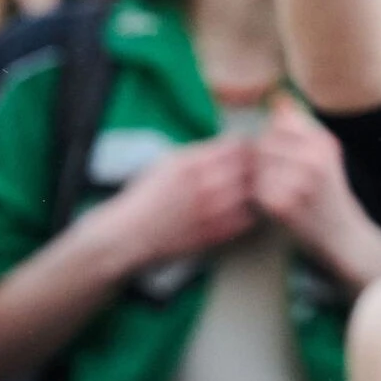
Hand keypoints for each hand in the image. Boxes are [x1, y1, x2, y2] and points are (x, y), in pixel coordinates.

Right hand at [79, 135, 257, 274]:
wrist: (128, 235)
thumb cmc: (146, 199)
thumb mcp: (165, 165)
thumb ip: (197, 154)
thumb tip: (230, 145)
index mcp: (189, 164)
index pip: (236, 146)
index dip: (245, 147)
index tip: (246, 151)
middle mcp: (202, 185)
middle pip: (249, 168)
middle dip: (253, 168)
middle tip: (251, 170)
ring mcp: (210, 211)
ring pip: (252, 193)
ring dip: (252, 191)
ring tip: (244, 191)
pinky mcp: (215, 233)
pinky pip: (246, 218)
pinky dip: (247, 213)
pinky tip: (236, 211)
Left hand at [251, 98, 380, 288]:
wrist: (345, 236)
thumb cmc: (327, 192)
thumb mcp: (321, 155)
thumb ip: (298, 128)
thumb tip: (278, 98)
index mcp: (324, 142)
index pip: (278, 125)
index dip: (276, 142)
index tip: (290, 160)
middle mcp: (314, 158)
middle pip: (263, 144)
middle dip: (265, 161)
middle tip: (286, 180)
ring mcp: (298, 182)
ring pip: (257, 166)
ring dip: (263, 179)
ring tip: (287, 192)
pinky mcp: (282, 204)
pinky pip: (256, 190)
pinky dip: (263, 199)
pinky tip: (284, 206)